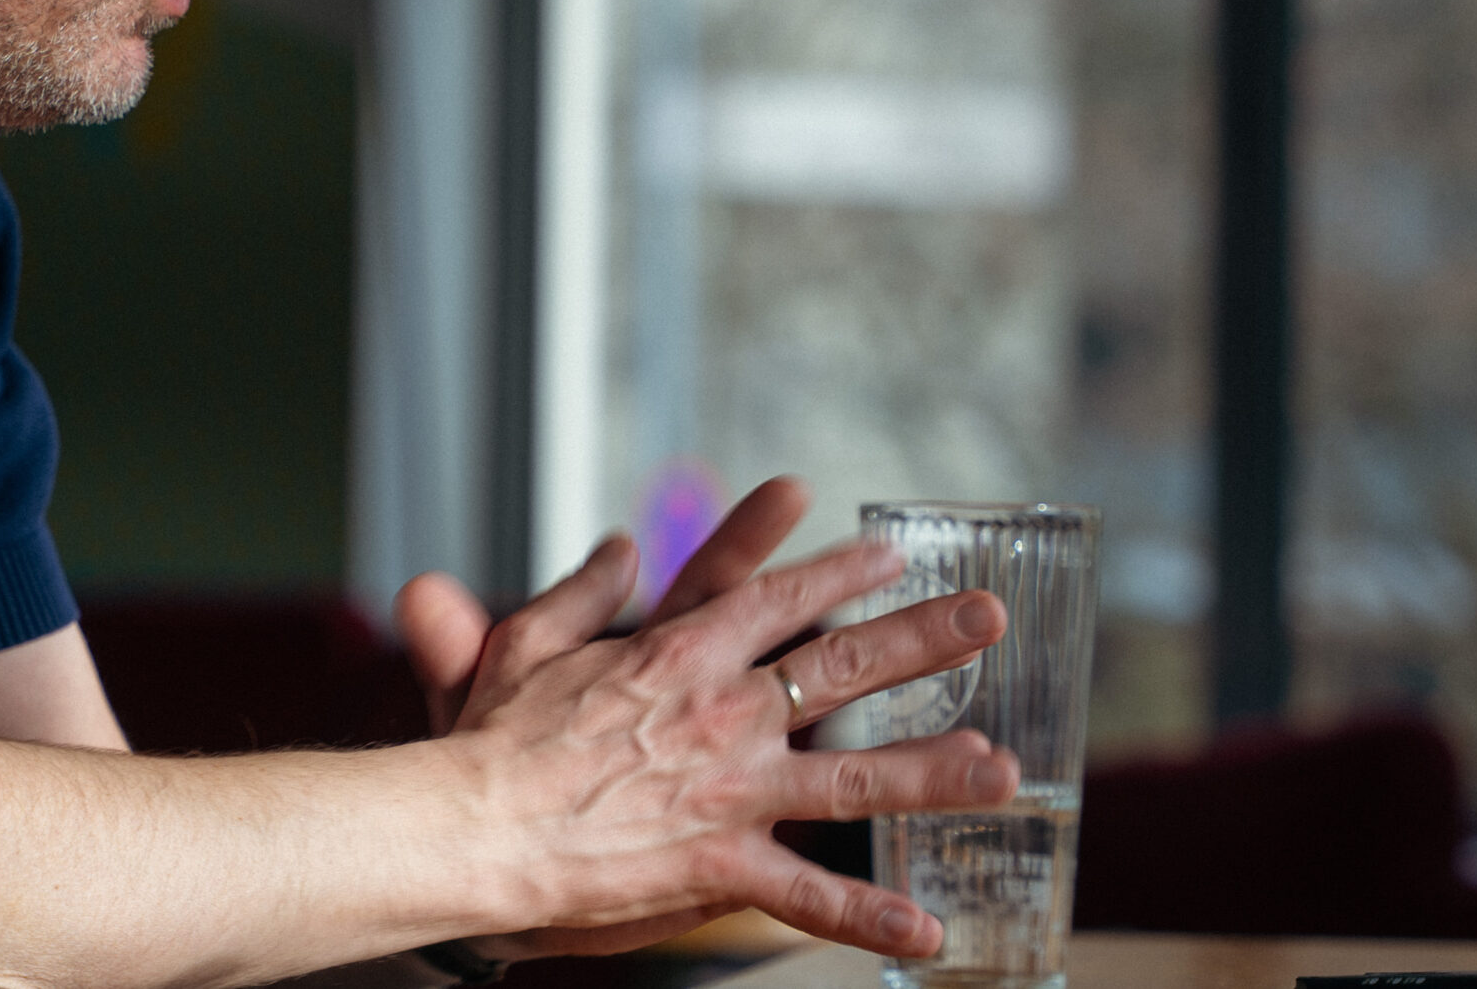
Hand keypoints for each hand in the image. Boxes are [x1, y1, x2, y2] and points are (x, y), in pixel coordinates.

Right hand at [396, 484, 1013, 957]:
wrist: (472, 824)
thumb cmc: (491, 737)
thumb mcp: (531, 640)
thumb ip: (583, 589)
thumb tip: (618, 546)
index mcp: (680, 652)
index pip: (780, 597)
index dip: (841, 571)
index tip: (891, 552)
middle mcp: (722, 710)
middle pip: (844, 665)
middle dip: (924, 638)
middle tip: (989, 617)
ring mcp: (728, 788)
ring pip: (854, 774)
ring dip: (933, 770)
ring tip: (1005, 768)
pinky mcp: (719, 863)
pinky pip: (807, 894)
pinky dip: (866, 915)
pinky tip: (926, 930)